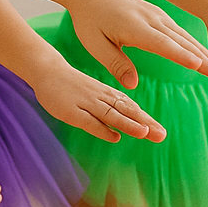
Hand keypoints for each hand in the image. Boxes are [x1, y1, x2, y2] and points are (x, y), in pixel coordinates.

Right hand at [31, 58, 165, 142]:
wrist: (46, 70)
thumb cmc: (71, 85)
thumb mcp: (93, 94)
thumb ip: (108, 108)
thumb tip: (123, 128)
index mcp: (105, 93)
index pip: (129, 107)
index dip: (145, 119)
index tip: (161, 132)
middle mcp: (99, 97)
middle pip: (125, 111)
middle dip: (144, 123)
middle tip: (162, 135)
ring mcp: (85, 103)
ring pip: (110, 114)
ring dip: (127, 123)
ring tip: (145, 133)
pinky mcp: (70, 111)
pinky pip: (89, 121)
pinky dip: (102, 129)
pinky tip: (115, 136)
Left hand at [69, 0, 207, 88]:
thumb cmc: (89, 19)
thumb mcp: (94, 43)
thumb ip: (115, 63)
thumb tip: (132, 85)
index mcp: (134, 27)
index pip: (162, 44)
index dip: (181, 56)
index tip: (200, 66)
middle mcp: (149, 19)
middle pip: (179, 40)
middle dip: (200, 57)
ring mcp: (155, 14)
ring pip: (182, 35)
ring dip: (201, 50)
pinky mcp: (157, 14)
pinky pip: (178, 29)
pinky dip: (193, 42)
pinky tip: (203, 53)